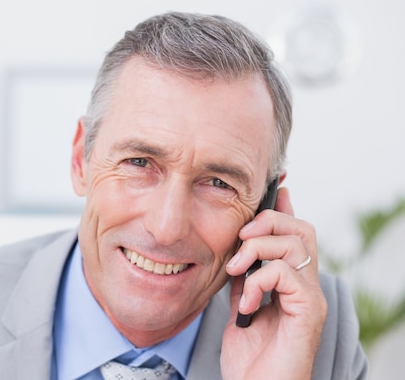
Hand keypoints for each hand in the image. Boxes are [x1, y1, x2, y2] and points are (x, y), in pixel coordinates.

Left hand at [221, 187, 326, 379]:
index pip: (295, 234)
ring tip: (236, 270)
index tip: (274, 190)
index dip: (284, 209)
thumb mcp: (240, 305)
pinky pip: (286, 273)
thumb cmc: (249, 358)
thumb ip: (244, 277)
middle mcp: (306, 286)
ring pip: (295, 244)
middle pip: (302, 229)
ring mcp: (310, 299)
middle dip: (268, 222)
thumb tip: (239, 248)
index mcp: (290, 282)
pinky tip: (246, 303)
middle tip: (240, 239)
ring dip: (257, 249)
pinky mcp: (308, 313)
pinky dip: (258, 280)